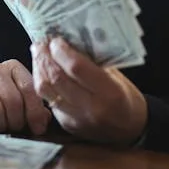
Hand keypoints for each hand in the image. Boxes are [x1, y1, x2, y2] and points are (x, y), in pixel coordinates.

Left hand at [31, 37, 146, 145]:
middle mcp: (91, 108)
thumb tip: (69, 40)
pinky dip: (43, 82)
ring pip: (46, 91)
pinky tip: (44, 70)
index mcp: (109, 93)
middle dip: (45, 56)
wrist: (129, 130)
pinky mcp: (66, 124)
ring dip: (39, 69)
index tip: (56, 39)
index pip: (76, 68)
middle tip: (41, 42)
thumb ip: (94, 61)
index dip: (61, 51)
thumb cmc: (125, 97)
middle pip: (57, 79)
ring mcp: (77, 119)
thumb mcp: (117, 76)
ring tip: (39, 54)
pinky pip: (48, 100)